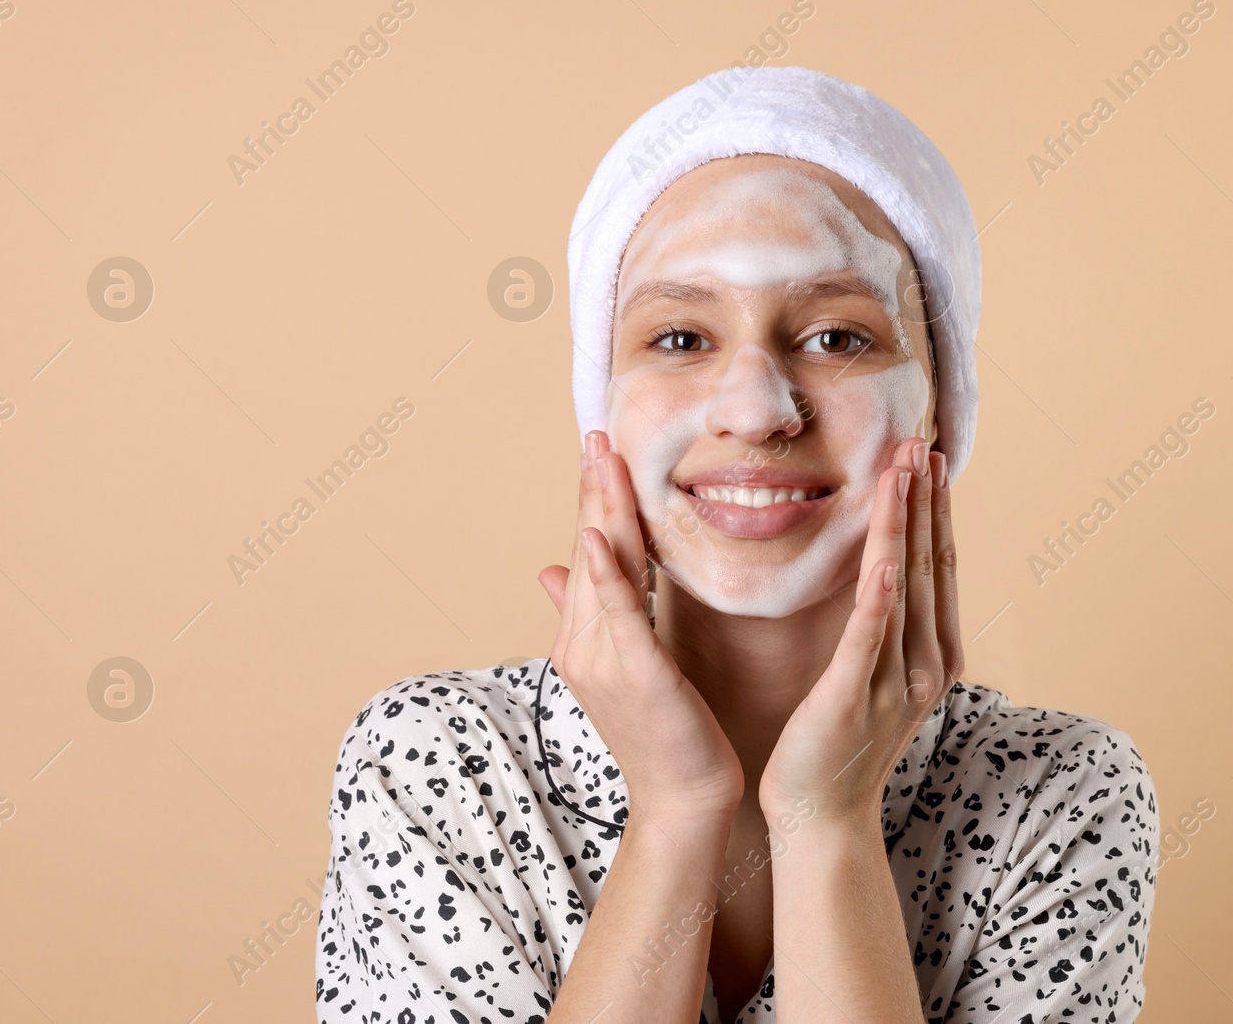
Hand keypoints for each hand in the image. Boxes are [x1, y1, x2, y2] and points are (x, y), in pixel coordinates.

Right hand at [539, 430, 744, 826]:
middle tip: (596, 433)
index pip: (588, 554)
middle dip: (594, 490)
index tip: (597, 450)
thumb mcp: (622, 665)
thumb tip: (550, 568)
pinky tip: (603, 535)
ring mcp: (602, 659)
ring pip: (604, 570)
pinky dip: (608, 572)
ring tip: (602, 459)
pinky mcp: (634, 673)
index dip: (592, 500)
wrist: (682, 798)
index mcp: (579, 638)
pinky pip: (620, 613)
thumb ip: (588, 613)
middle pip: (590, 551)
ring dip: (604, 510)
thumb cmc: (664, 733)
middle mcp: (580, 643)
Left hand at [758, 437, 964, 824]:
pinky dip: (881, 595)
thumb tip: (882, 572)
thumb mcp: (870, 675)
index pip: (937, 567)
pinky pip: (869, 637)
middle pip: (931, 566)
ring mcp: (895, 682)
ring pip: (905, 587)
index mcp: (932, 655)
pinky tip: (887, 557)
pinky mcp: (853, 697)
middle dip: (926, 501)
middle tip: (921, 442)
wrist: (822, 820)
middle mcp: (926, 664)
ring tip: (904, 470)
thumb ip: (881, 626)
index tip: (927, 459)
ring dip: (905, 524)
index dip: (933, 510)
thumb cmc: (836, 745)